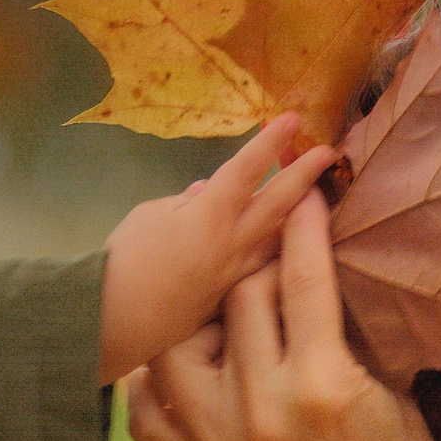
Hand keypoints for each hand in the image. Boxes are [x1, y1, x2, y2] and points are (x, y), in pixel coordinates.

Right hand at [96, 115, 335, 383]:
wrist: (113, 321)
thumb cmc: (123, 258)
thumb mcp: (149, 215)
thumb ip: (183, 203)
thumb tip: (205, 194)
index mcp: (209, 215)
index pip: (246, 170)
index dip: (269, 143)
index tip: (292, 119)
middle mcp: (232, 243)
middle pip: (276, 205)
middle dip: (303, 177)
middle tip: (327, 154)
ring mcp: (233, 274)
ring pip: (276, 240)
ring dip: (297, 216)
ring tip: (315, 197)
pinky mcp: (226, 298)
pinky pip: (259, 266)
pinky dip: (273, 248)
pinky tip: (282, 243)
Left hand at [127, 193, 440, 440]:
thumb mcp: (390, 388)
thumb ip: (343, 327)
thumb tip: (312, 254)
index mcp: (323, 385)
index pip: (300, 280)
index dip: (302, 227)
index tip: (304, 191)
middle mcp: (262, 410)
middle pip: (239, 298)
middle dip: (255, 257)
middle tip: (264, 235)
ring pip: (184, 340)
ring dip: (205, 308)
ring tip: (222, 290)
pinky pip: (148, 409)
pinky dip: (155, 378)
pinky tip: (181, 352)